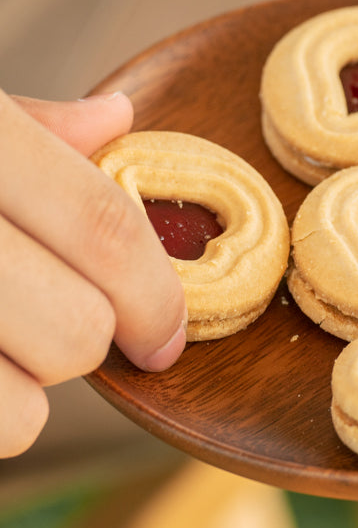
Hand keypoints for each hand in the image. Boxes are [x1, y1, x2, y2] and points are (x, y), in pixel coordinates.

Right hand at [0, 91, 185, 456]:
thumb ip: (33, 125)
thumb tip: (115, 118)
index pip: (107, 230)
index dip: (157, 292)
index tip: (171, 334)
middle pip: (80, 330)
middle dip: (98, 336)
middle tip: (74, 319)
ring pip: (23, 409)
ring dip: (31, 384)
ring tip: (6, 336)